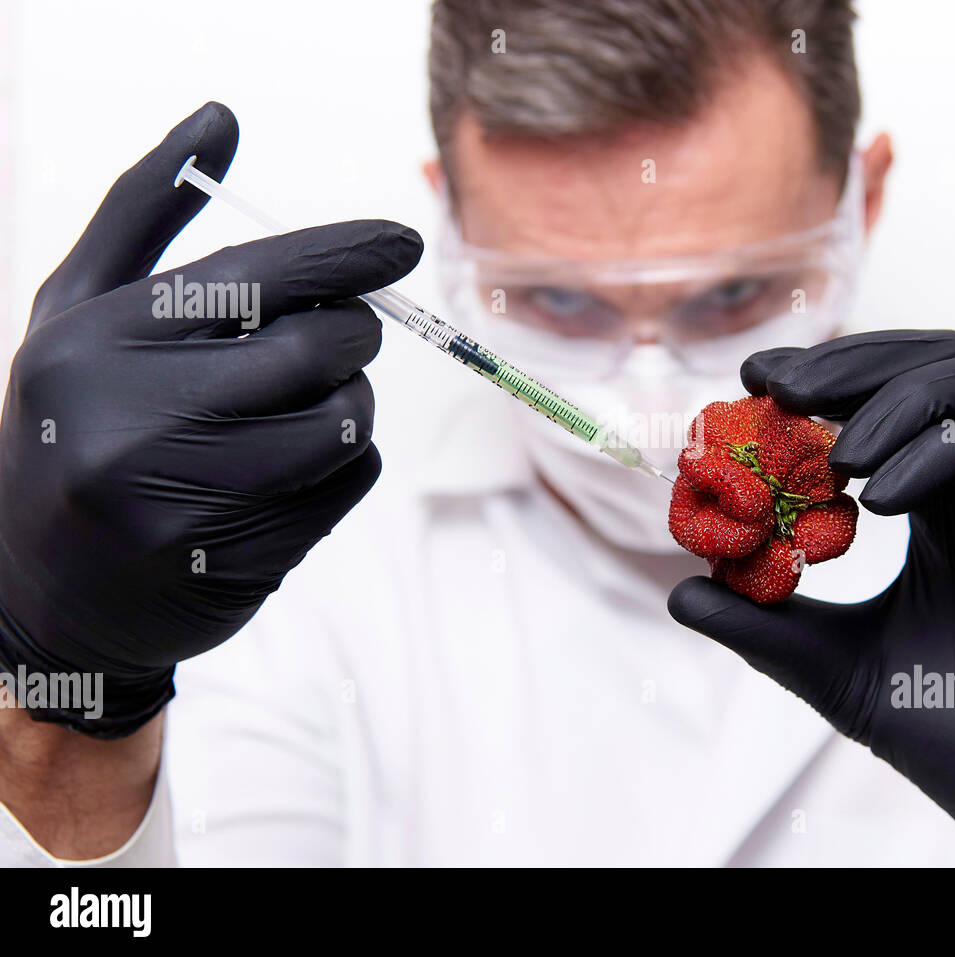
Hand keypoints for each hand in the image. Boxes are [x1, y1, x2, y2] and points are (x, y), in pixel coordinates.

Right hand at [0, 103, 422, 737]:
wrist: (44, 597)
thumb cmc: (74, 423)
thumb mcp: (77, 313)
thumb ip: (142, 212)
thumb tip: (222, 117)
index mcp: (97, 342)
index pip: (251, 277)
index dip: (343, 253)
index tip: (402, 242)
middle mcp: (134, 420)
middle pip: (316, 347)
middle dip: (354, 331)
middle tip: (342, 334)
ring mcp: (187, 500)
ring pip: (346, 421)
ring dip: (352, 402)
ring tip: (303, 407)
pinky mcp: (239, 557)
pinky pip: (349, 484)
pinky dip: (345, 465)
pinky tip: (290, 472)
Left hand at [669, 330, 954, 865]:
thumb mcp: (840, 671)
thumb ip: (768, 628)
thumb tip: (681, 593)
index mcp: (943, 501)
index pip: (889, 395)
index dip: (822, 376)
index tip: (751, 382)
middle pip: (937, 360)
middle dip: (850, 361)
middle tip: (772, 386)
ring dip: (900, 395)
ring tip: (835, 457)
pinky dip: (941, 451)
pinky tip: (882, 500)